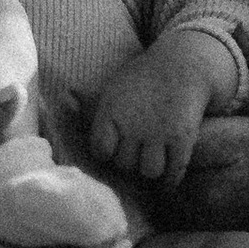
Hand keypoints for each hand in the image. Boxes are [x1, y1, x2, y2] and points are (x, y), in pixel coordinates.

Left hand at [89, 35, 233, 185]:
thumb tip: (65, 98)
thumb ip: (90, 102)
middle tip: (135, 156)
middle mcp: (134, 124)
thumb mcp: (112, 88)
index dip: (106, 152)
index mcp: (112, 111)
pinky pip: (174, 171)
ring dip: (150, 170)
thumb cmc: (141, 79)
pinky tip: (167, 183)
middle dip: (129, 161)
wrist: (181, 65)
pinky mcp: (183, 138)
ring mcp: (159, 132)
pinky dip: (170, 180)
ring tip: (150, 164)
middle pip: (124, 164)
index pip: (100, 150)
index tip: (112, 149)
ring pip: (149, 171)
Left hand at [169, 39, 248, 247]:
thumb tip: (238, 28)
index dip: (185, 107)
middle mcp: (223, 186)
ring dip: (175, 168)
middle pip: (166, 149)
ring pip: (163, 181)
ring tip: (214, 164)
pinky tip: (215, 194)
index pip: (183, 117)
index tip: (206, 106)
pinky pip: (173, 210)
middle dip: (175, 136)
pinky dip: (180, 197)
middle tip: (204, 133)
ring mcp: (213, 221)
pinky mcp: (210, 244)